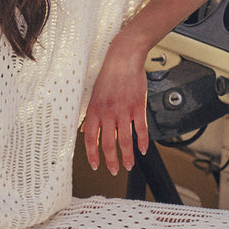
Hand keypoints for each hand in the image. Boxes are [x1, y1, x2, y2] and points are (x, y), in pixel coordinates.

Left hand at [81, 38, 148, 174]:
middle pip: (108, 144)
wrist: (123, 58)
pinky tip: (143, 150)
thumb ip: (91, 114)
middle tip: (114, 170)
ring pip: (125, 140)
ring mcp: (123, 111)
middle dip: (111, 161)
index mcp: (94, 110)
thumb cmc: (108, 75)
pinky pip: (140, 129)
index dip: (92, 155)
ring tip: (129, 165)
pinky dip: (142, 142)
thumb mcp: (93, 95)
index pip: (90, 138)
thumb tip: (84, 131)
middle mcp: (107, 113)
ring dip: (128, 156)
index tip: (95, 165)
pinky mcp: (137, 106)